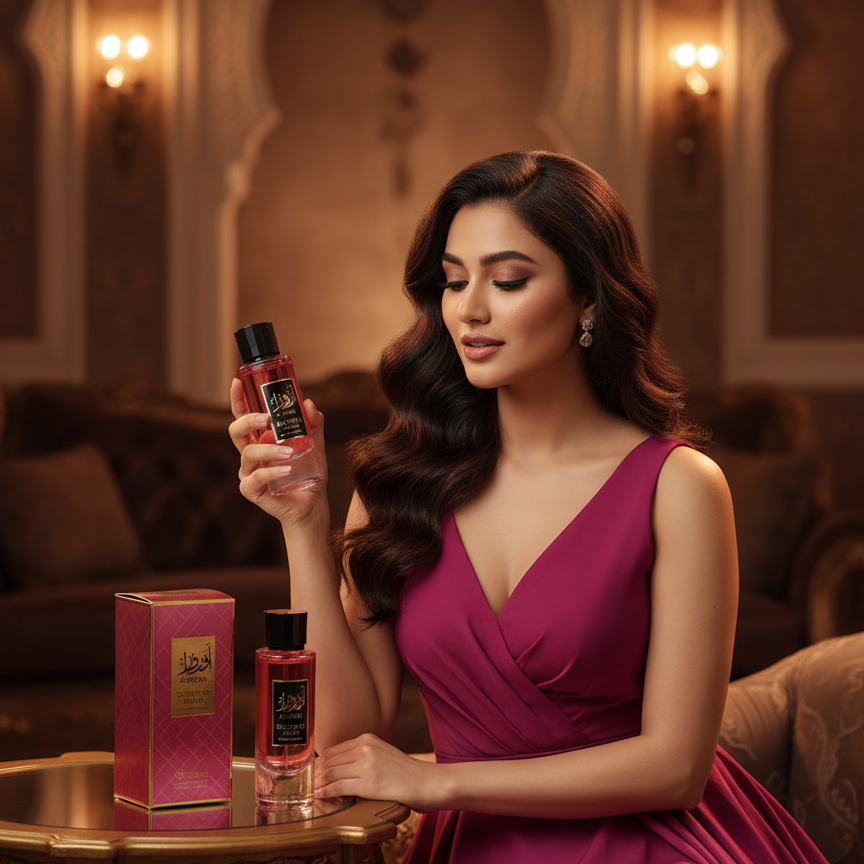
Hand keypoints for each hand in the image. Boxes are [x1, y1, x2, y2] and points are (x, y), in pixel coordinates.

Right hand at [228, 378, 327, 525]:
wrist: (313, 504)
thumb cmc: (309, 474)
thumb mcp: (315, 445)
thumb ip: (314, 424)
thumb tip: (308, 403)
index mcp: (261, 439)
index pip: (243, 416)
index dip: (238, 399)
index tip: (238, 382)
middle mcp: (251, 454)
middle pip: (235, 431)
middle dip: (247, 420)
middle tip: (266, 417)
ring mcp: (249, 472)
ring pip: (247, 454)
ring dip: (268, 450)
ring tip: (290, 452)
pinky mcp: (252, 490)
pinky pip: (255, 478)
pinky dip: (271, 472)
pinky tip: (286, 470)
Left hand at [314, 733, 442, 812]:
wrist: (428, 782)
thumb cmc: (406, 773)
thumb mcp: (383, 755)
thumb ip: (362, 757)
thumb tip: (338, 769)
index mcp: (368, 739)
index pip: (333, 750)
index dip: (319, 764)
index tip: (312, 774)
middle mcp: (365, 747)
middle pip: (329, 761)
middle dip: (315, 774)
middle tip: (306, 786)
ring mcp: (367, 764)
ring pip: (330, 773)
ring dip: (317, 784)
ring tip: (310, 792)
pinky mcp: (369, 783)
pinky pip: (338, 787)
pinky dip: (325, 792)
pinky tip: (320, 796)